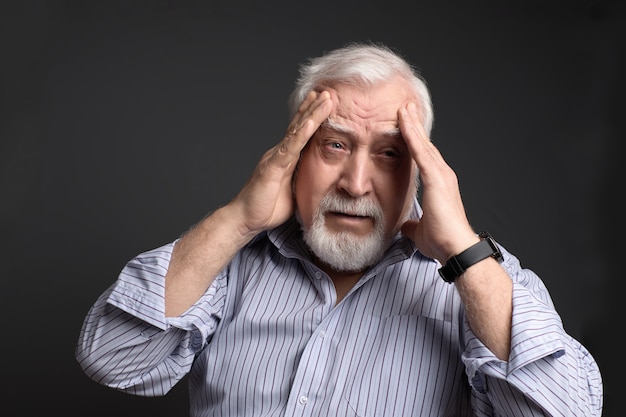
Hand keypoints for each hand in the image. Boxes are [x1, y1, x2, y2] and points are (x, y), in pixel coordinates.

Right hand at [230, 90, 331, 235]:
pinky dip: (301, 134)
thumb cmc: (267, 208)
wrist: (246, 219)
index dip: (312, 117)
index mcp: (285, 159)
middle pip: (299, 125)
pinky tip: (310, 122)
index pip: (301, 133)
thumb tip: (321, 180)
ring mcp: (275, 157)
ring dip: (312, 114)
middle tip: (328, 91)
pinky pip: (289, 148)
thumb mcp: (293, 192)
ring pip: (297, 131)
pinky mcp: (272, 166)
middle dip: (314, 108)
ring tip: (324, 98)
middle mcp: (280, 153)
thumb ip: (303, 181)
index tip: (325, 102)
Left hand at [398, 102, 478, 263]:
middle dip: (414, 125)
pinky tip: (404, 121)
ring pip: (423, 143)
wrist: (455, 248)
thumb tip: (406, 226)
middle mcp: (443, 175)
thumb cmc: (442, 242)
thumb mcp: (420, 231)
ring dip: (412, 124)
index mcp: (439, 184)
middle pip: (425, 144)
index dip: (415, 141)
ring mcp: (441, 175)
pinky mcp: (437, 178)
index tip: (406, 126)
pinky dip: (411, 135)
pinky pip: (420, 151)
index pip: (424, 157)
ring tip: (404, 107)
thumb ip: (413, 224)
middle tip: (406, 107)